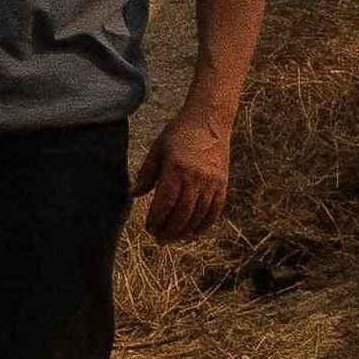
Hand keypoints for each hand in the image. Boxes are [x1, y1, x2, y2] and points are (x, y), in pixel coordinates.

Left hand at [136, 105, 234, 243]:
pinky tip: (194, 232)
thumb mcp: (158, 148)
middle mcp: (196, 178)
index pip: (165, 203)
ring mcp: (211, 182)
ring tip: (173, 238)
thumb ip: (147, 172)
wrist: (210, 119)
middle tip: (159, 239)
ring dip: (185, 231)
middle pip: (182, 214)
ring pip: (198, 216)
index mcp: (176, 169)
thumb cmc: (180, 132)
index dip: (157, 220)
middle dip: (169, 230)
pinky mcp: (222, 183)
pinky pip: (215, 211)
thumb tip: (135, 194)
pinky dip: (204, 225)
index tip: (149, 228)